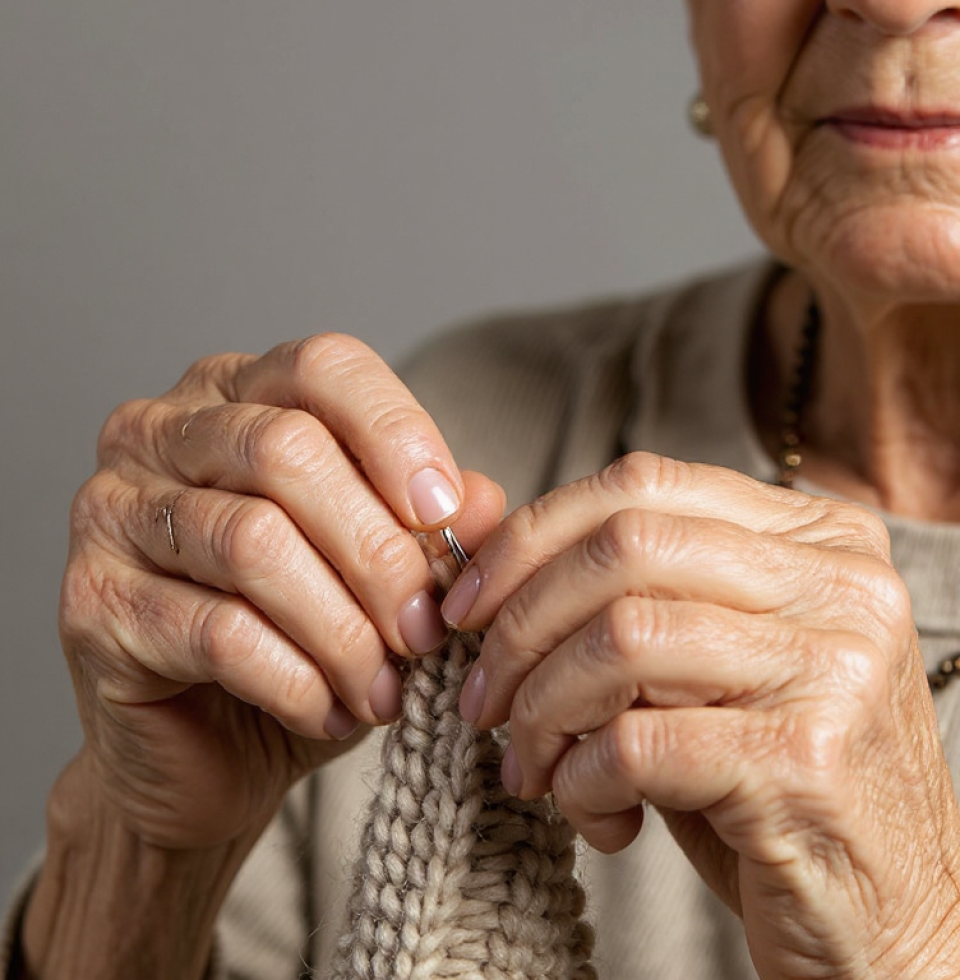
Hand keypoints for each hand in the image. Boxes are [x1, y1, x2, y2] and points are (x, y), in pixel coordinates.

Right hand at [60, 333, 503, 849]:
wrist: (205, 751)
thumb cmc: (297, 643)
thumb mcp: (379, 573)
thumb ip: (427, 525)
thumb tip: (482, 500)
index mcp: (237, 395)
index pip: (323, 367)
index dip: (397, 433)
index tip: (446, 515)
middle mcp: (162, 432)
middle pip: (289, 452)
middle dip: (379, 553)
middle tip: (427, 631)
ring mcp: (114, 510)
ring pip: (255, 542)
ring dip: (344, 628)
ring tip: (384, 687)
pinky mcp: (92, 601)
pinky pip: (215, 630)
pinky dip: (296, 679)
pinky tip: (331, 711)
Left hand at [444, 452, 959, 977]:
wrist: (889, 914)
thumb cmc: (771, 778)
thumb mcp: (708, 660)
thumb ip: (633, 593)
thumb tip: (492, 551)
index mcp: (817, 536)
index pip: (641, 484)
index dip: (530, 537)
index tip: (468, 603)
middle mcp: (839, 585)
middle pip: (622, 548)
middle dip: (519, 625)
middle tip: (480, 696)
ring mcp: (833, 666)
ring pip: (620, 639)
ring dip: (541, 710)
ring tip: (529, 765)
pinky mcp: (806, 760)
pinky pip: (635, 742)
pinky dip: (580, 780)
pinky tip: (592, 813)